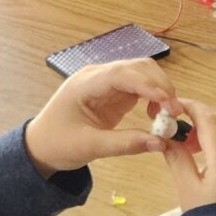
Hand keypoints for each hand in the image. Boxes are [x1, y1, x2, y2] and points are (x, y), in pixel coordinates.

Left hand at [26, 57, 181, 173]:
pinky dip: (154, 97)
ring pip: (143, 73)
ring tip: (168, 114)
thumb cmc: (57, 143)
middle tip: (175, 112)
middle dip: (160, 85)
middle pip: (138, 67)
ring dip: (160, 89)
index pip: (121, 74)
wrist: (40, 146)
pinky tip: (157, 114)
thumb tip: (160, 143)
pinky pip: (140, 87)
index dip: (148, 85)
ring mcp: (106, 82)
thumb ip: (125, 144)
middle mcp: (97, 76)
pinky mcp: (114, 92)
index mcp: (85, 83)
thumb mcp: (90, 147)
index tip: (169, 102)